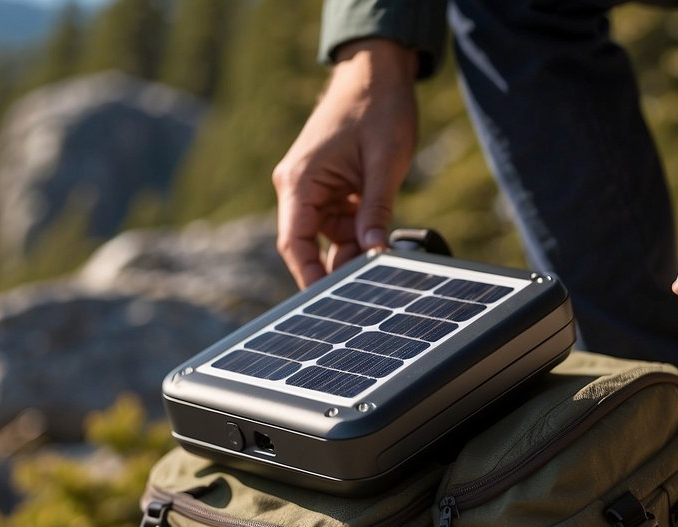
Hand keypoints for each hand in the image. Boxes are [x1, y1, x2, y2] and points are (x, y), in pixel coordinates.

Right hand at [272, 39, 417, 287]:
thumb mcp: (384, 162)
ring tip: (382, 259)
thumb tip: (374, 253)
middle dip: (336, 267)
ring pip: (328, 238)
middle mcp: (298, 188)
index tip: (326, 303)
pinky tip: (379, 242)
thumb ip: (376, 209)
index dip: (308, 276)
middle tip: (367, 290)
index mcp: (299, 181)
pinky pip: (340, 224)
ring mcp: (312, 189)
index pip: (294, 242)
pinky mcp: (329, 189)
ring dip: (354, 249)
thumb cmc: (377, 107)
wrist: (376, 72)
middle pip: (308, 246)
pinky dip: (359, 234)